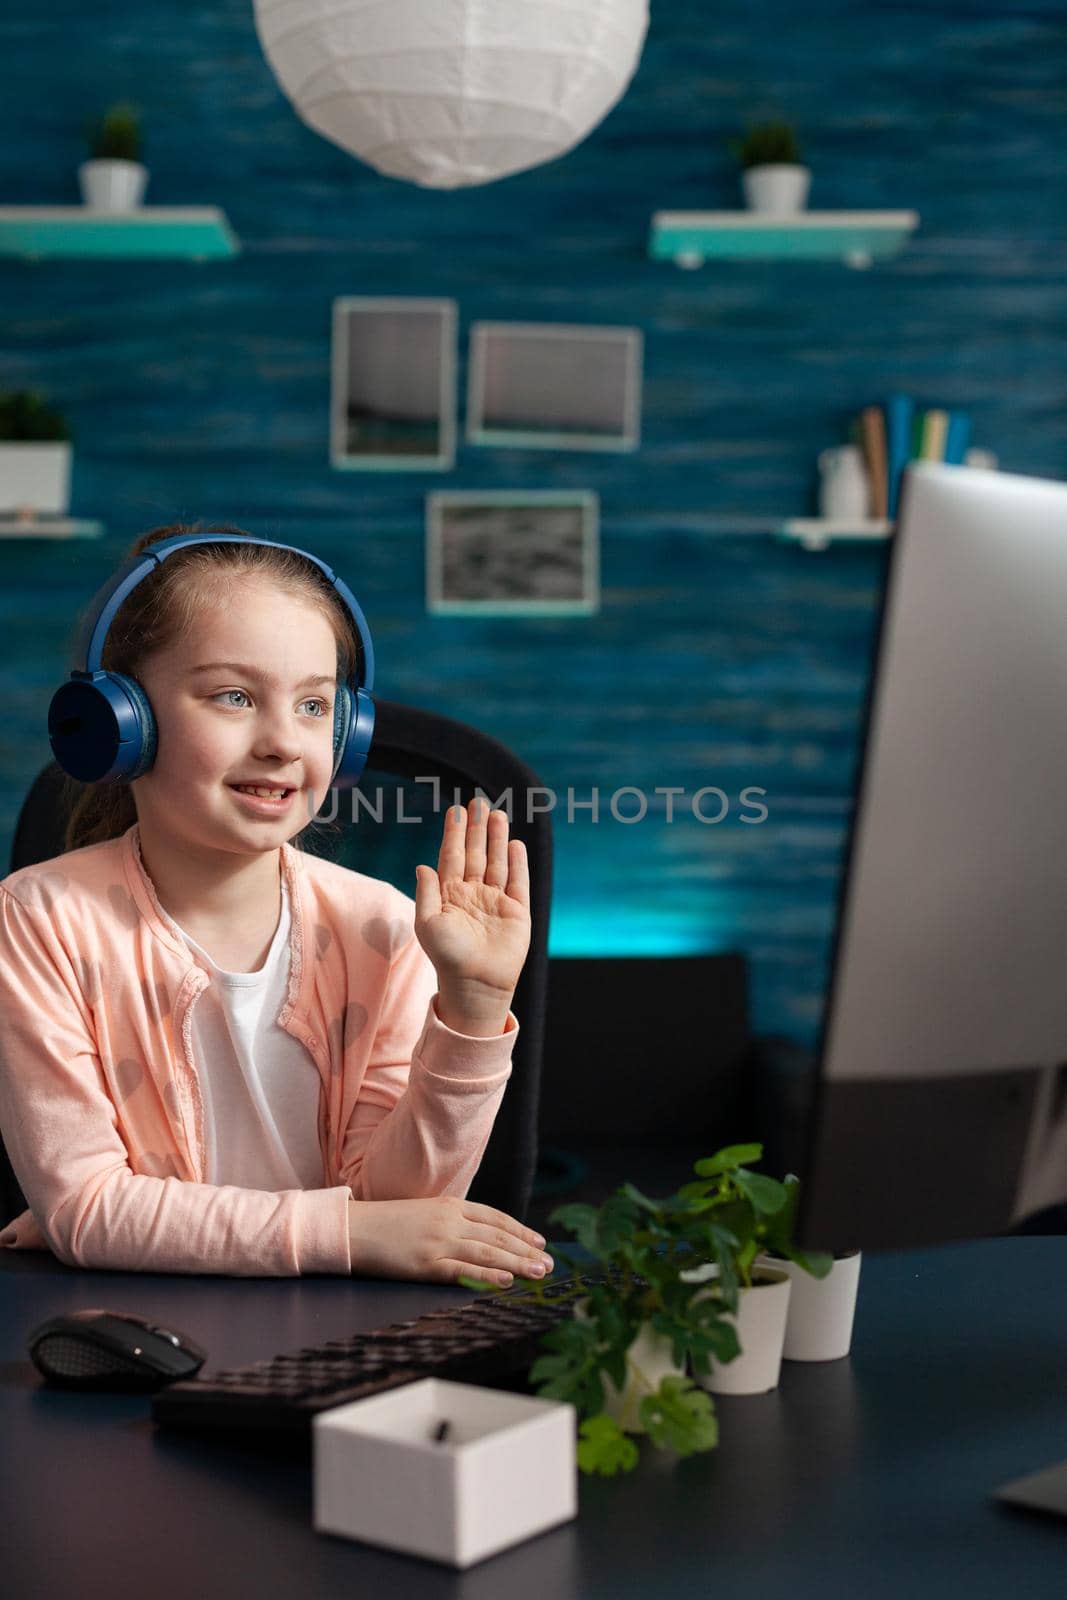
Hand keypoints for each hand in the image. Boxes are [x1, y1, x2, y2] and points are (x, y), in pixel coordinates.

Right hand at [347, 1195, 553, 1286]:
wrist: (353, 1228)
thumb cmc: (387, 1224)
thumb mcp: (424, 1213)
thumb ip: (451, 1221)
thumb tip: (478, 1236)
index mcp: (450, 1205)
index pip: (495, 1218)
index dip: (520, 1230)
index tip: (540, 1242)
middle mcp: (449, 1220)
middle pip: (498, 1235)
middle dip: (526, 1250)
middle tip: (550, 1263)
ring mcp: (439, 1242)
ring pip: (488, 1252)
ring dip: (518, 1263)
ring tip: (540, 1272)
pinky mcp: (426, 1263)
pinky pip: (464, 1270)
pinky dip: (488, 1276)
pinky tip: (507, 1281)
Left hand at [414, 800, 530, 1033]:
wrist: (475, 983)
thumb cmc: (447, 957)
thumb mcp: (427, 924)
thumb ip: (426, 893)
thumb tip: (422, 864)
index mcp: (449, 894)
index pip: (452, 856)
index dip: (453, 833)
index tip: (454, 810)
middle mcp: (473, 893)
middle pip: (476, 852)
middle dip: (476, 827)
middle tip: (477, 801)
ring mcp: (496, 901)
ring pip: (497, 862)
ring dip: (497, 838)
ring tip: (497, 813)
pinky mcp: (517, 911)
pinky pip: (518, 881)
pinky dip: (517, 862)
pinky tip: (515, 843)